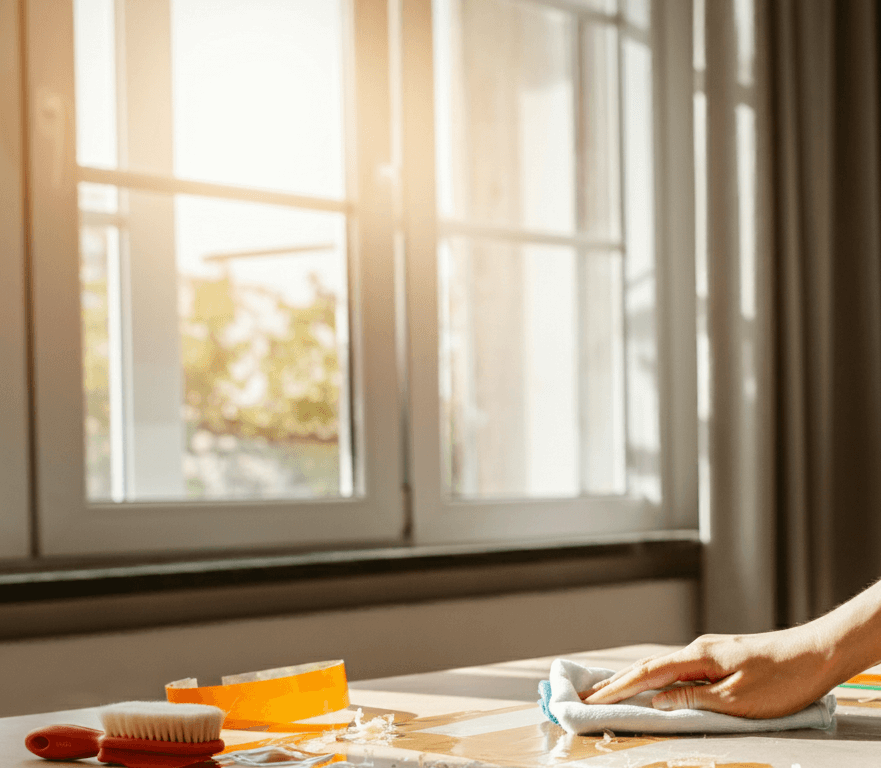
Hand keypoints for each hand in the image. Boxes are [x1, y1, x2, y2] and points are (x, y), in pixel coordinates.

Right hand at [580, 627, 840, 718]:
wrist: (817, 653)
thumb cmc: (782, 679)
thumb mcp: (737, 699)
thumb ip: (694, 699)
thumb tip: (658, 700)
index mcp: (699, 657)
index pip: (648, 674)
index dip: (617, 689)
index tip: (591, 701)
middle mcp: (698, 649)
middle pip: (648, 667)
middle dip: (615, 682)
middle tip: (587, 696)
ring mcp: (709, 651)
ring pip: (662, 667)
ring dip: (633, 680)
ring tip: (608, 691)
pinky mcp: (720, 658)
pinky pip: (678, 669)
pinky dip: (656, 678)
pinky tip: (652, 686)